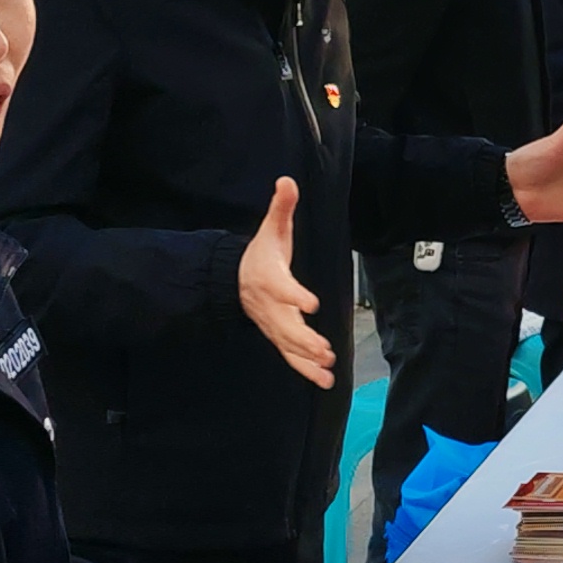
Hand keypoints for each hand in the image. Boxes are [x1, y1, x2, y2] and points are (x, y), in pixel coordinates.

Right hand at [236, 178, 335, 387]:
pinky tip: (325, 381)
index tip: (311, 303)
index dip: (295, 295)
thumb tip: (287, 180)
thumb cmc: (260, 254)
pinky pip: (291, 356)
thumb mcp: (271, 229)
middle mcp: (270, 305)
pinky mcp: (278, 336)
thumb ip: (281, 207)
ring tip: (328, 367)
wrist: (234, 280)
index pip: (281, 287)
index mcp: (268, 277)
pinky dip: (306, 370)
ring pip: (288, 345)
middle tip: (325, 349)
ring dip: (307, 358)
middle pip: (285, 325)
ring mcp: (273, 324)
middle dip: (304, 339)